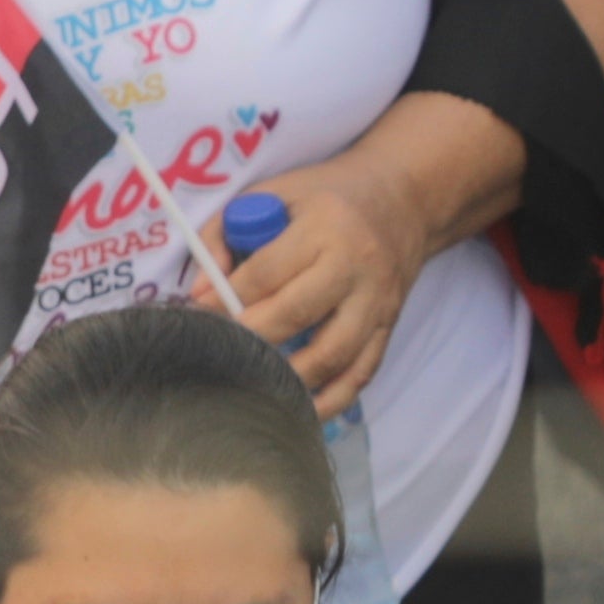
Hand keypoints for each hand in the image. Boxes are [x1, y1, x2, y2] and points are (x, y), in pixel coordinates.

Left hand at [213, 153, 447, 417]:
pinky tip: (298, 409)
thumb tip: (199, 292)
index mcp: (326, 226)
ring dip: (287, 376)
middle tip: (218, 348)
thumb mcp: (274, 193)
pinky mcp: (389, 326)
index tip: (197, 313)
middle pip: (296, 313)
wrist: (405, 200)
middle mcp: (357, 265)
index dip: (224, 299)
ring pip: (332, 353)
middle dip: (249, 337)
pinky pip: (361, 374)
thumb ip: (224, 233)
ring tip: (254, 381)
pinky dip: (330, 400)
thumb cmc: (326, 197)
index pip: (266, 273)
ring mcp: (377, 300)